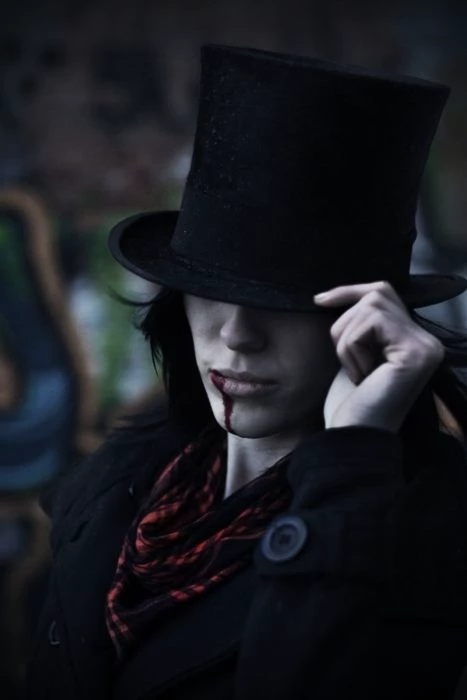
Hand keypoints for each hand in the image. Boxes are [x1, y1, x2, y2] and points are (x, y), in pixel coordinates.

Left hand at [314, 281, 444, 431]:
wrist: (353, 436)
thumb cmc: (350, 401)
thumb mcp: (353, 353)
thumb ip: (358, 324)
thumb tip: (330, 296)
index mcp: (413, 340)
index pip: (383, 292)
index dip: (349, 291)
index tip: (319, 300)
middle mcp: (427, 341)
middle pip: (375, 295)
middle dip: (345, 323)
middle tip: (344, 359)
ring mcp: (425, 346)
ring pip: (370, 307)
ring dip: (347, 341)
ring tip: (356, 372)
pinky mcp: (416, 352)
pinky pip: (371, 323)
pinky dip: (352, 348)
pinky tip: (362, 376)